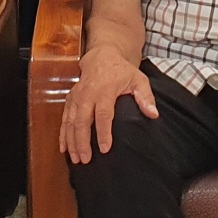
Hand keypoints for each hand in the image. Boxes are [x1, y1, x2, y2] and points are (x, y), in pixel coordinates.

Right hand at [62, 45, 156, 162]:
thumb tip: (153, 114)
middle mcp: (87, 94)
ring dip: (71, 141)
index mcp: (105, 89)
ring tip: (76, 159)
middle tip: (86, 160)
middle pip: (82, 121)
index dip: (103, 132)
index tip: (105, 148)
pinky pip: (64, 118)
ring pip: (70, 121)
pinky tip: (64, 148)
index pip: (103, 114)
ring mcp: (76, 97)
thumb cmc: (122, 71)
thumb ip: (146, 97)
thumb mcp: (138, 80)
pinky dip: (63, 134)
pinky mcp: (70, 100)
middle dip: (82, 141)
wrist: (102, 57)